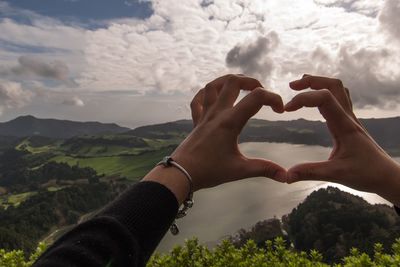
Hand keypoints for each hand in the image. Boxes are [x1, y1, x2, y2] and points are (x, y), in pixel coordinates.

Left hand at [171, 74, 286, 190]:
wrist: (180, 173)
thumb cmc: (209, 171)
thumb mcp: (240, 170)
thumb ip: (264, 169)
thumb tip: (286, 176)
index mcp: (230, 121)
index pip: (256, 97)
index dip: (273, 98)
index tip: (280, 111)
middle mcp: (217, 113)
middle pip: (233, 81)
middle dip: (251, 81)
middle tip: (261, 92)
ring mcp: (204, 115)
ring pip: (213, 85)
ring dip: (228, 81)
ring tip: (241, 87)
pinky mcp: (196, 121)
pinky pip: (198, 100)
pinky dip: (207, 93)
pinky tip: (214, 96)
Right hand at [285, 74, 399, 205]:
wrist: (387, 176)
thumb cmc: (366, 174)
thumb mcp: (336, 175)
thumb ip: (310, 173)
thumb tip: (286, 176)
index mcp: (344, 125)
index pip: (323, 98)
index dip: (303, 98)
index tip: (286, 110)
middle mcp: (348, 118)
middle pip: (333, 85)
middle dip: (311, 80)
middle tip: (292, 86)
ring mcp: (350, 119)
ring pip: (338, 89)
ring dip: (319, 83)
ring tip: (301, 86)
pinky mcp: (349, 124)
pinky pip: (339, 99)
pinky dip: (325, 92)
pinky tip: (315, 101)